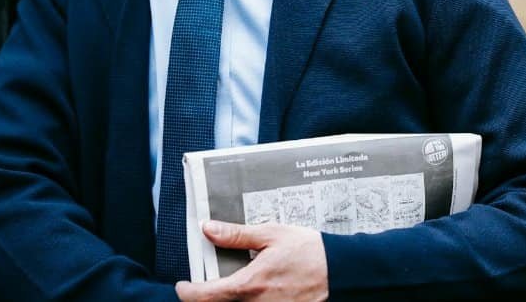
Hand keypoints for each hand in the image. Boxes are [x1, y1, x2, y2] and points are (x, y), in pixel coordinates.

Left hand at [175, 221, 328, 301]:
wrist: (341, 272)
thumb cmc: (310, 252)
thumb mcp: (272, 235)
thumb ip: (237, 235)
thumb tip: (209, 229)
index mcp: (249, 284)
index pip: (203, 297)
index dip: (187, 292)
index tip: (184, 286)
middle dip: (207, 298)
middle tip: (208, 285)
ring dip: (228, 300)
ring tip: (236, 285)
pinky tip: (255, 291)